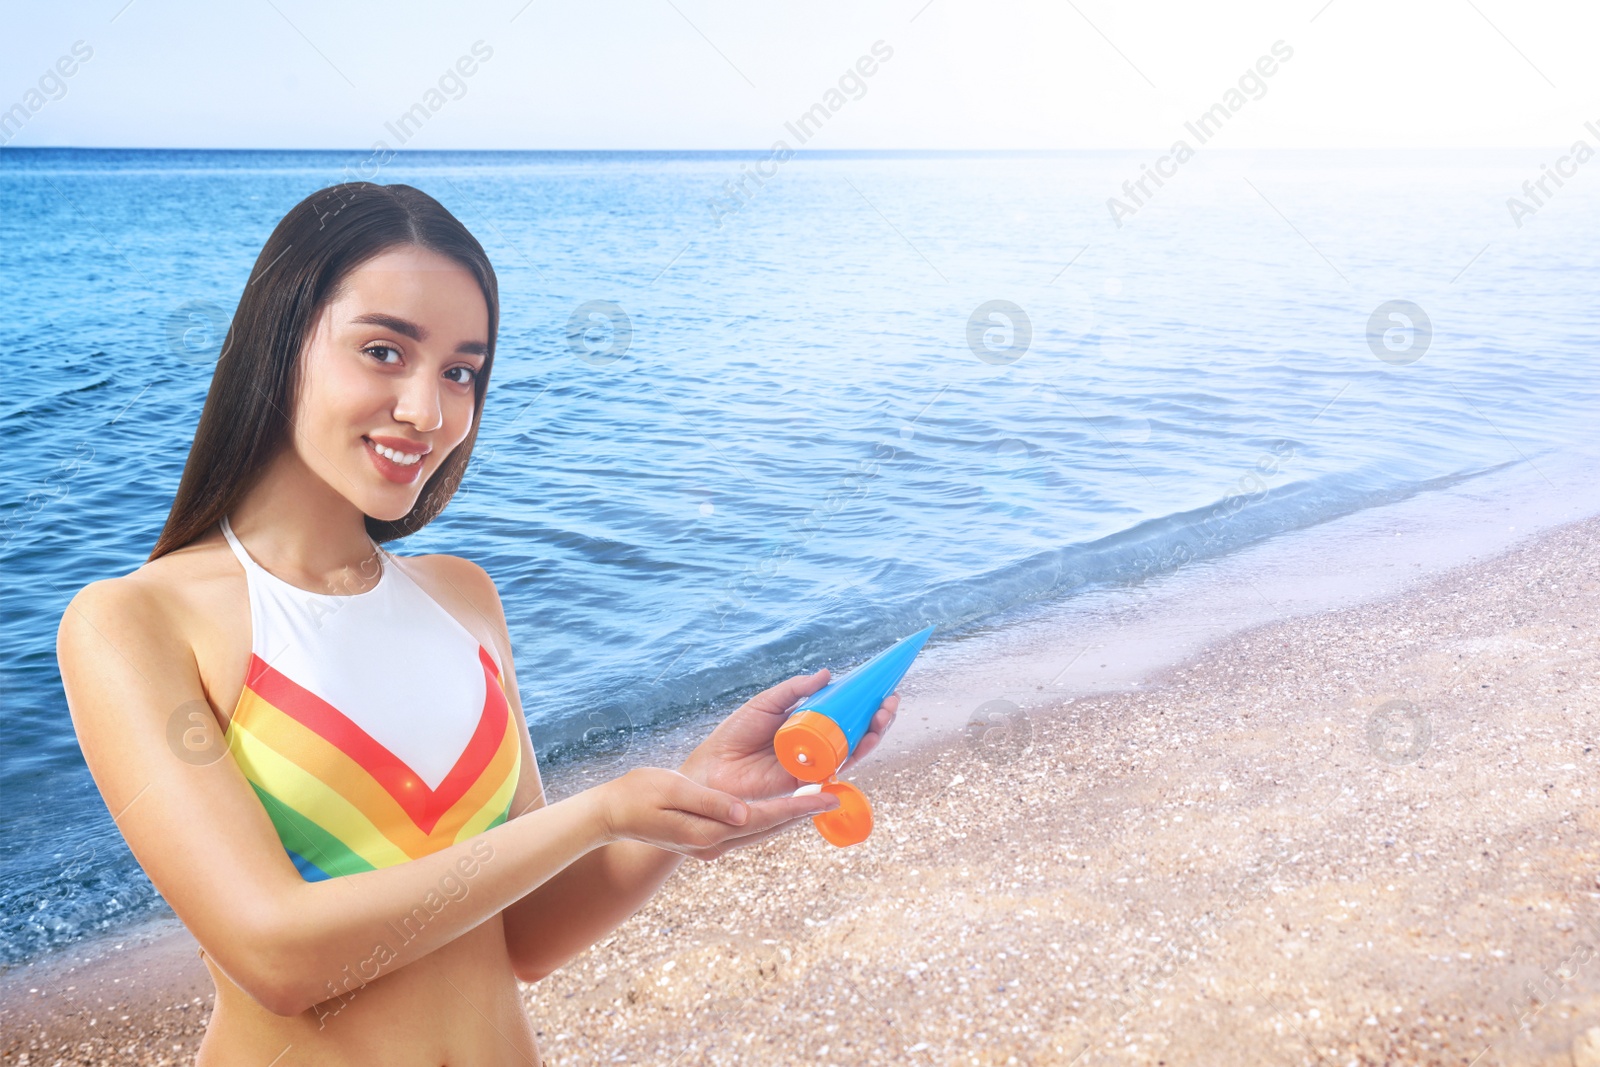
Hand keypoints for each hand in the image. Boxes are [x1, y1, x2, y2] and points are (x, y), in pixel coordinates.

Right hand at [595, 766, 839, 861]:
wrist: (609, 816)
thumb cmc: (636, 796)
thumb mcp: (672, 791)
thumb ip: (710, 803)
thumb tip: (744, 812)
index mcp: (708, 832)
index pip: (764, 818)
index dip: (797, 807)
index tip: (827, 798)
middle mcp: (714, 845)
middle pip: (769, 829)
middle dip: (802, 815)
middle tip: (834, 799)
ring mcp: (710, 847)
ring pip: (761, 832)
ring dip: (788, 818)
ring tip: (815, 803)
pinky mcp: (705, 842)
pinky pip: (747, 832)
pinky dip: (768, 819)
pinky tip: (778, 810)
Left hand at [679, 667, 899, 805]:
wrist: (712, 768)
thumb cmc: (734, 735)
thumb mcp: (765, 703)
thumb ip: (794, 690)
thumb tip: (827, 674)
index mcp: (805, 723)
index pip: (842, 712)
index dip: (864, 701)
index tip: (882, 686)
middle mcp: (814, 743)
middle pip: (855, 731)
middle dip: (877, 718)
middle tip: (890, 701)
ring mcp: (813, 763)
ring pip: (853, 750)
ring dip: (873, 734)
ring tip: (884, 717)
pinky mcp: (808, 782)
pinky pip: (837, 769)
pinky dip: (855, 756)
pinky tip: (866, 741)